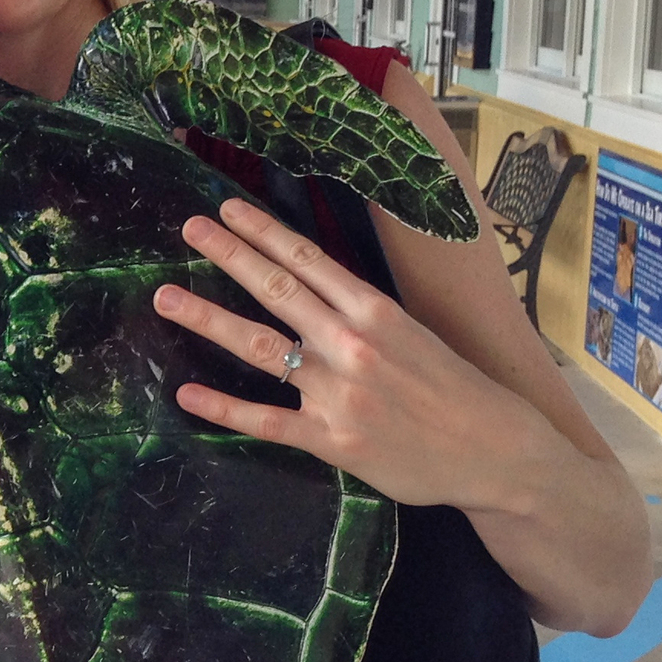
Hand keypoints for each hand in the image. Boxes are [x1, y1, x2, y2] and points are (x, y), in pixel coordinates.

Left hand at [153, 198, 543, 513]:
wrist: (495, 451)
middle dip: (228, 254)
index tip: (228, 210)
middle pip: (277, 289)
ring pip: (260, 347)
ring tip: (166, 296)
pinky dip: (223, 408)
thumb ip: (365, 314)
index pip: (309, 260)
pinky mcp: (331, 439)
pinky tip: (188, 395)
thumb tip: (319, 288)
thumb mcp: (416, 334)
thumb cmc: (457, 391)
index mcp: (376, 311)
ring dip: (208, 318)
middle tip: (188, 228)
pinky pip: (266, 420)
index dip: (264, 232)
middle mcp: (352, 343)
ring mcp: (338, 392)